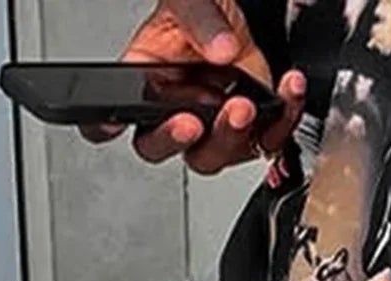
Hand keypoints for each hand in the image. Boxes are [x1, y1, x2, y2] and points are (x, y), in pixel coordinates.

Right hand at [83, 0, 305, 174]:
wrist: (244, 9)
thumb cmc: (206, 6)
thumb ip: (200, 19)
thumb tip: (221, 49)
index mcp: (145, 78)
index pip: (111, 113)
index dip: (103, 126)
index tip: (111, 121)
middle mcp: (175, 108)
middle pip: (163, 148)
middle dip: (177, 139)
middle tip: (193, 120)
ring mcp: (213, 121)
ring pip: (216, 154)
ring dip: (233, 136)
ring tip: (247, 105)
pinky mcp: (252, 124)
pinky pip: (267, 137)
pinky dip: (283, 118)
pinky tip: (287, 89)